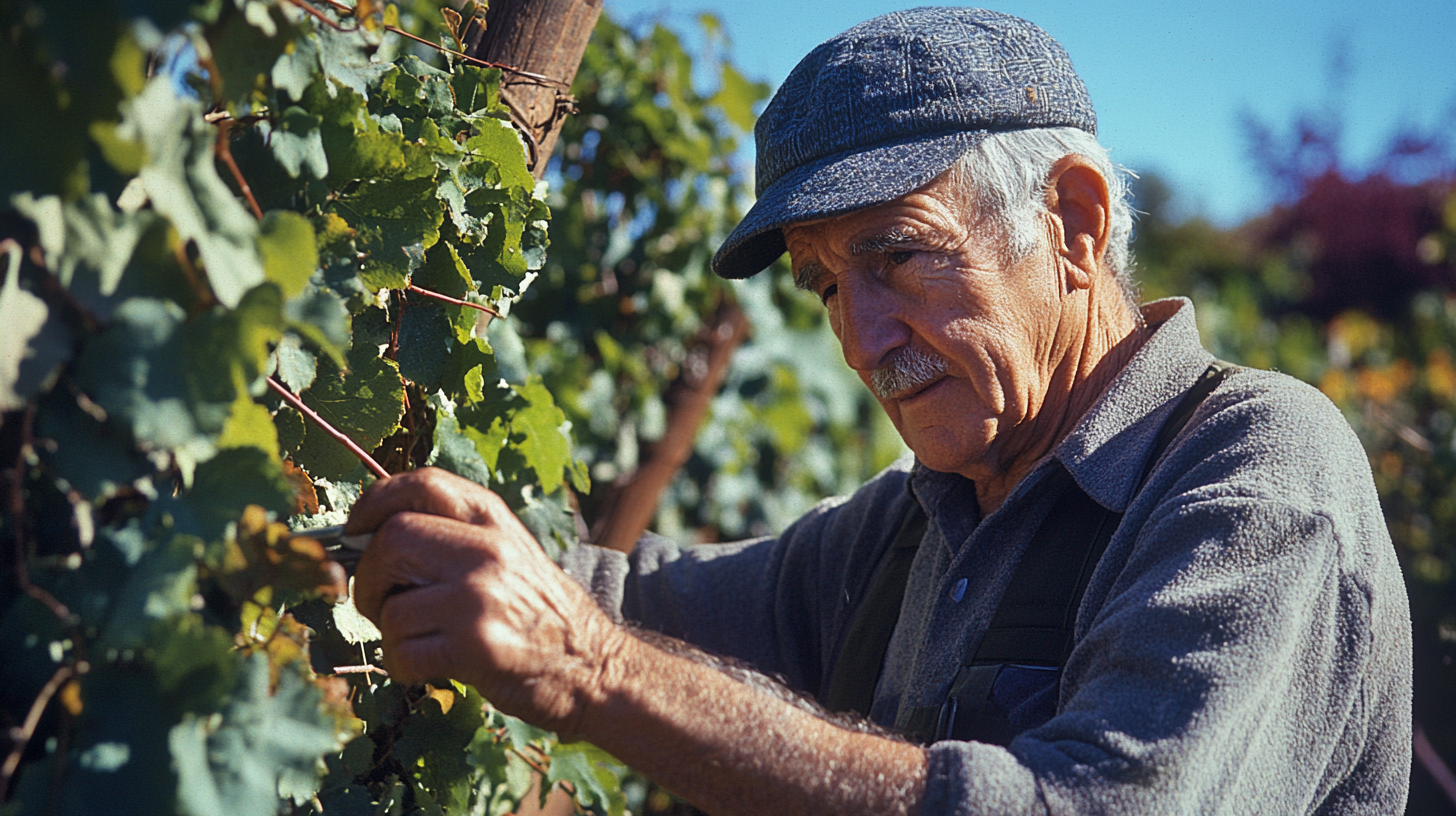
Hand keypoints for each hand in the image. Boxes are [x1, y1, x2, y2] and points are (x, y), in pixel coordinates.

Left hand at [347, 468, 624, 737]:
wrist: (595, 665)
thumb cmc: (539, 612)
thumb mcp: (509, 551)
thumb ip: (453, 535)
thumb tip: (367, 536)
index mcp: (494, 519)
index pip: (422, 483)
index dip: (375, 502)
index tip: (355, 529)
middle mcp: (489, 548)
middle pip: (392, 539)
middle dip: (369, 577)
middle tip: (381, 602)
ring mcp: (481, 596)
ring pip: (391, 606)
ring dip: (390, 632)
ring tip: (421, 640)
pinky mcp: (477, 646)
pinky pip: (402, 652)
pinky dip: (403, 666)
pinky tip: (431, 667)